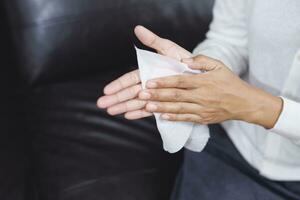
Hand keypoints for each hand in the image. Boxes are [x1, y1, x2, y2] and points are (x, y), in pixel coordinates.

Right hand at [97, 25, 191, 119]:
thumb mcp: (168, 49)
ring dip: (123, 106)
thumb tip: (138, 28)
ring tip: (110, 111)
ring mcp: (154, 94)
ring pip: (136, 101)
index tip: (106, 90)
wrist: (198, 73)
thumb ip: (153, 41)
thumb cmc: (183, 59)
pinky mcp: (162, 103)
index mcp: (148, 71)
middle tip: (101, 104)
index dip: (118, 84)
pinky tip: (128, 115)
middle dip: (115, 98)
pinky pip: (150, 109)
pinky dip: (140, 113)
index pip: (130, 79)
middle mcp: (149, 84)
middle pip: (130, 92)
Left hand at [140, 55, 282, 128]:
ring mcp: (202, 109)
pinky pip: (186, 119)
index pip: (180, 81)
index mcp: (204, 82)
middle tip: (142, 94)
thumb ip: (201, 60)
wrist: (245, 103)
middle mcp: (202, 96)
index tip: (150, 81)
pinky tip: (162, 116)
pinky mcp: (203, 119)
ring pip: (178, 108)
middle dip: (157, 95)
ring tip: (147, 106)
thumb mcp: (219, 66)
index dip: (164, 81)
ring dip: (161, 107)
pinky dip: (173, 118)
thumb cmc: (230, 82)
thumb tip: (184, 60)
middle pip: (176, 96)